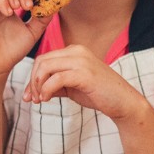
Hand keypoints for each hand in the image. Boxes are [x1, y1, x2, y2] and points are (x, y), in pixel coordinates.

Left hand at [22, 43, 146, 121]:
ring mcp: (81, 61)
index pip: (44, 58)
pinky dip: (46, 90)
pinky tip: (47, 99)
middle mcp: (77, 51)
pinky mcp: (84, 74)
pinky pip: (56, 79)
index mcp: (75, 51)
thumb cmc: (98, 94)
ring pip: (46, 68)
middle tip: (33, 99)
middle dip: (32, 82)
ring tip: (40, 100)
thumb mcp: (72, 87)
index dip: (33, 77)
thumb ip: (54, 84)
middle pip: (42, 61)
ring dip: (38, 86)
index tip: (30, 95)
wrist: (123, 102)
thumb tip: (33, 91)